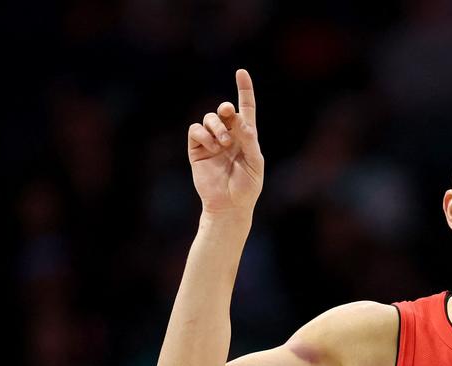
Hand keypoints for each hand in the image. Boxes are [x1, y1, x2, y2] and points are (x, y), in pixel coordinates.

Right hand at [188, 68, 263, 214]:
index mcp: (246, 136)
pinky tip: (211, 147)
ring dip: (216, 127)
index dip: (244, 89)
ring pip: (209, 118)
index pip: (246, 108)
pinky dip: (203, 135)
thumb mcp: (255, 163)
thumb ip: (249, 140)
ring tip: (223, 144)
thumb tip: (239, 121)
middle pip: (224, 111)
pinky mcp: (197, 150)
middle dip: (226, 109)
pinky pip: (196, 130)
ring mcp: (212, 141)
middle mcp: (228, 135)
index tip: (241, 72)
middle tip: (229, 114)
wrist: (229, 206)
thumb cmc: (247, 187)